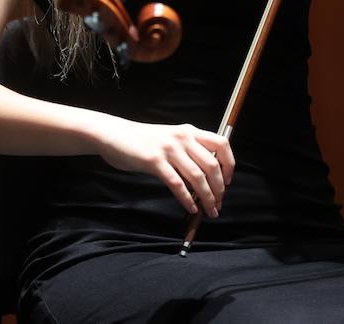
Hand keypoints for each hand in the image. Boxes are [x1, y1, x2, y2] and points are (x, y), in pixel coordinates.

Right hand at [92, 116, 234, 216]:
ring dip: (207, 197)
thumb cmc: (142, 140)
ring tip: (209, 210)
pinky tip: (191, 208)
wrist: (114, 135)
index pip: (221, 144)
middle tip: (218, 203)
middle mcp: (182, 137)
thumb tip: (207, 177)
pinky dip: (187, 199)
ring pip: (197, 177)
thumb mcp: (170, 138)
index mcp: (189, 131)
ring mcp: (168, 149)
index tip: (228, 181)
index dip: (229, 165)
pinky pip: (177, 184)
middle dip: (219, 189)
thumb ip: (188, 151)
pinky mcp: (154, 161)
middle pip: (212, 166)